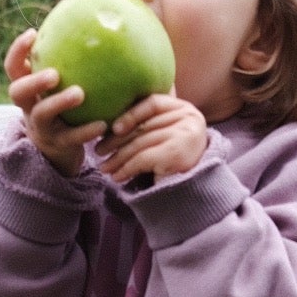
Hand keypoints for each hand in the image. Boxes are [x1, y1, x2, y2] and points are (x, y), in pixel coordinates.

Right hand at [5, 29, 106, 178]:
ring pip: (42, 114)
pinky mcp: (59, 145)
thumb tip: (97, 21)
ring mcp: (42, 127)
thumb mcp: (60, 86)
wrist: (60, 151)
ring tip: (79, 93)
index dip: (17, 50)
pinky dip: (86, 131)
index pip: (13, 68)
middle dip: (33, 80)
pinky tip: (103, 123)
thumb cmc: (65, 107)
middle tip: (54, 74)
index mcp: (28, 89)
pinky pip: (71, 138)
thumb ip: (69, 62)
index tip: (33, 33)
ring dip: (59, 102)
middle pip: (18, 92)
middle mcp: (29, 107)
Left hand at [93, 92, 208, 183]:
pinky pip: (142, 158)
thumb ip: (150, 125)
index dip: (131, 114)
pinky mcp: (176, 153)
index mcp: (185, 109)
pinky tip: (117, 176)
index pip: (153, 103)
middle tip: (99, 151)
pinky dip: (126, 168)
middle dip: (117, 140)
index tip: (113, 128)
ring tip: (105, 168)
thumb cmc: (178, 164)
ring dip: (118, 158)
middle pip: (144, 125)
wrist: (197, 193)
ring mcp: (184, 134)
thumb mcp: (167, 137)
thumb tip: (113, 123)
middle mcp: (188, 118)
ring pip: (140, 143)